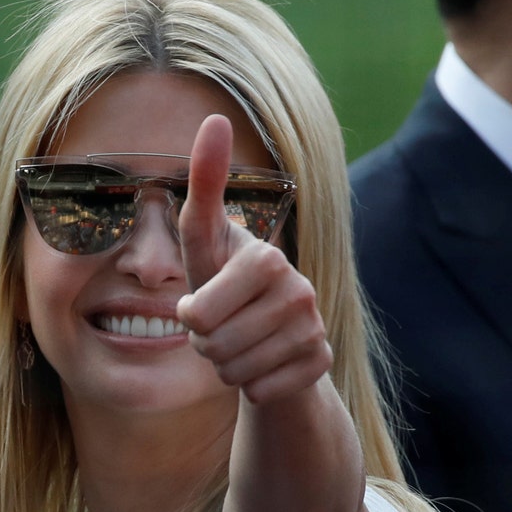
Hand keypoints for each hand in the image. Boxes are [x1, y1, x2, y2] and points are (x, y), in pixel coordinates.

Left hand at [174, 114, 331, 403]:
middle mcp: (300, 289)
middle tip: (223, 326)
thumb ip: (205, 184)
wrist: (272, 335)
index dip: (191, 318)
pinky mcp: (321, 362)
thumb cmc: (226, 282)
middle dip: (207, 345)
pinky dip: (253, 387)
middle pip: (215, 347)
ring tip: (242, 342)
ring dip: (228, 366)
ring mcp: (314, 327)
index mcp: (266, 258)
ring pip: (237, 372)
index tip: (204, 302)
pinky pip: (262, 392)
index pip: (198, 315)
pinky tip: (265, 364)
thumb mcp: (204, 239)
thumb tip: (216, 118)